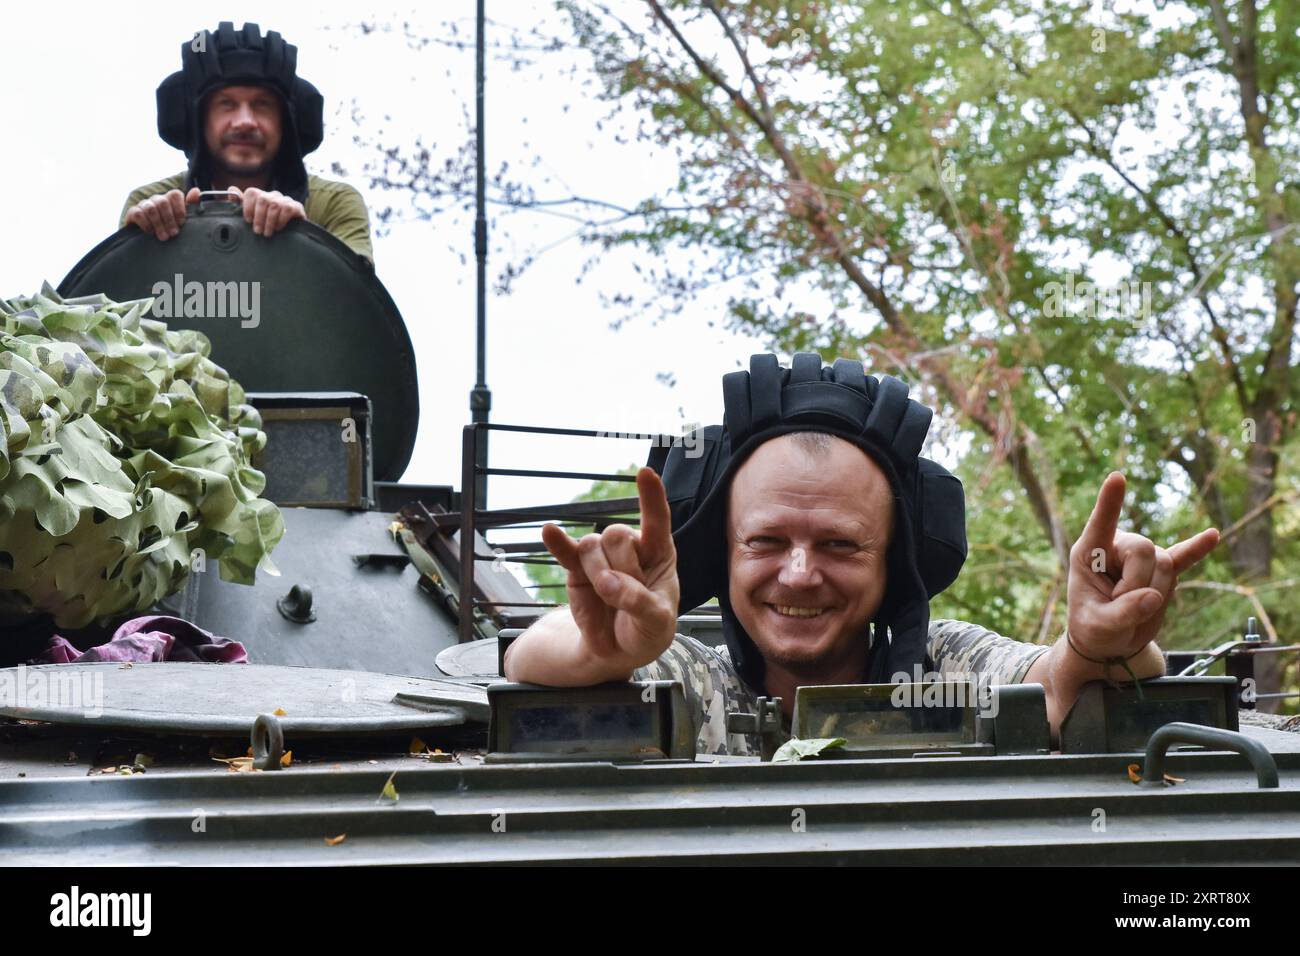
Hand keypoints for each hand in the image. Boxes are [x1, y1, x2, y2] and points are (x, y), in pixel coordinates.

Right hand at [124, 187, 200, 239]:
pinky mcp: (133, 212)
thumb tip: (196, 191)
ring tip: (164, 237)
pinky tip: (150, 232)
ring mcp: (144, 204)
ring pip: (151, 208)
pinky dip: (145, 224)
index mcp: (170, 199)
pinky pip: (138, 213)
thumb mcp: (183, 220)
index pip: (175, 194)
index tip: (181, 223)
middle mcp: (157, 199)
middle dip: (169, 220)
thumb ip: (192, 206)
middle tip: (173, 234)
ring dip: (158, 224)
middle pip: (163, 202)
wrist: (150, 241)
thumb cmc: (170, 228)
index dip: (179, 209)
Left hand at [229, 187, 305, 235]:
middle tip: (257, 231)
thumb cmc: (268, 226)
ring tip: (267, 233)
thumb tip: (231, 190)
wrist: (291, 235)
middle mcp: (273, 195)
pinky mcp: (297, 207)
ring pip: (274, 205)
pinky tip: (278, 228)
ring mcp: (285, 200)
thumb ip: (240, 204)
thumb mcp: (253, 217)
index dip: (248, 207)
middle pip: (262, 199)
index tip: (247, 220)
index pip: (251, 193)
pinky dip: (281, 220)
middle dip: (258, 217)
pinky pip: (287, 209)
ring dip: (269, 221)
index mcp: (261, 196)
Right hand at [540, 467, 679, 666]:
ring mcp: (601, 556)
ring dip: (599, 573)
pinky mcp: (576, 569)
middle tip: (629, 598)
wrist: (617, 649)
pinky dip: (557, 542)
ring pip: (593, 545)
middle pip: (618, 535)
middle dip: (623, 569)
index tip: (644, 473)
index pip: (656, 520)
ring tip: (609, 597)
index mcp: (658, 552)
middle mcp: (629, 547)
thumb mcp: (657, 621)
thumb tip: (606, 583)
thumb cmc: (647, 629)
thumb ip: (638, 601)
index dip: (651, 497)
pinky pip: (566, 552)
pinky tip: (550, 531)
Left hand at [1067, 472, 1218, 660]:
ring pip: (1165, 564)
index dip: (1109, 502)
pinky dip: (1197, 549)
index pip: (1101, 522)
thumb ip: (1122, 613)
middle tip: (1122, 607)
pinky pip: (1184, 557)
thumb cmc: (1094, 629)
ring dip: (1157, 592)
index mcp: (1090, 551)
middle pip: (1144, 550)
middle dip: (1139, 583)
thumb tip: (1153, 597)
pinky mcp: (1163, 571)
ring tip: (1136, 607)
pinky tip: (1212, 536)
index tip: (1116, 477)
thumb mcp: (1099, 627)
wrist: (1110, 642)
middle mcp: (1117, 546)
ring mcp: (1142, 557)